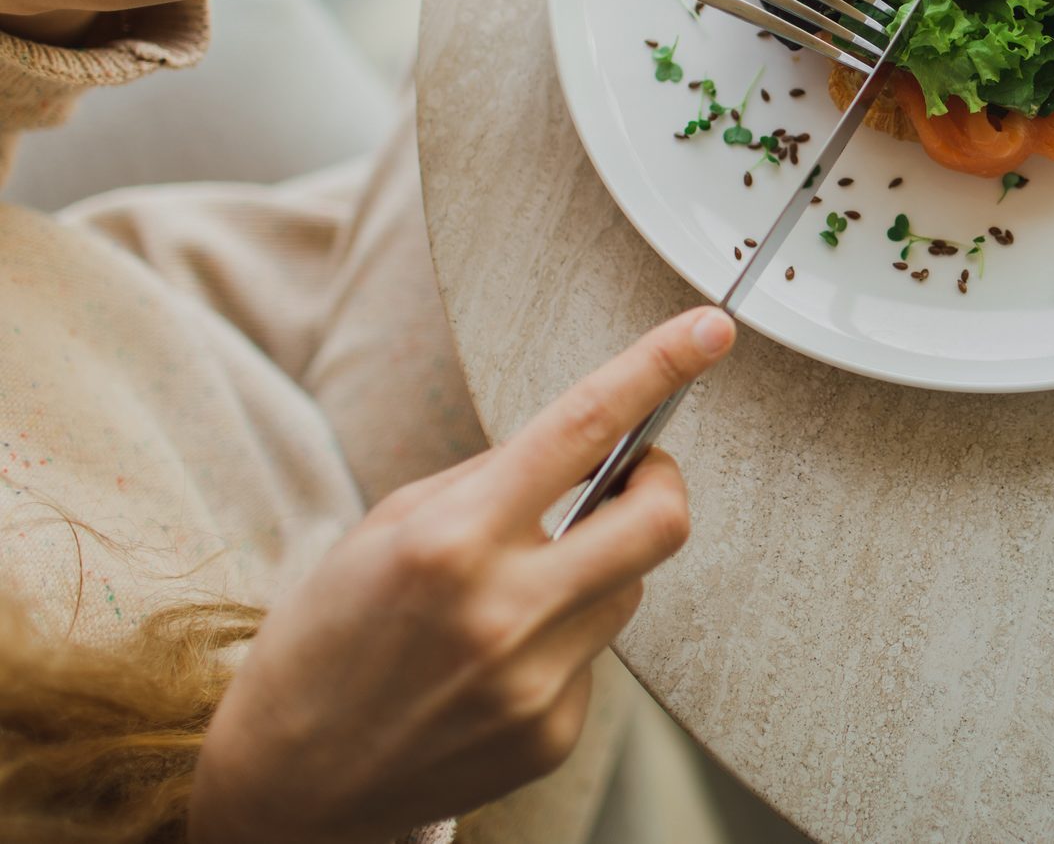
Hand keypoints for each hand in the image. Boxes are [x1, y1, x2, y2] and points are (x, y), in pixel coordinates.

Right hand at [188, 306, 735, 843]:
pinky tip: (501, 657)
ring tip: (519, 587)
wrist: (289, 777)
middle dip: (661, 480)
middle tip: (630, 474)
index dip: (658, 367)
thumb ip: (494, 479)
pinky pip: (598, 651)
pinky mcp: (553, 733)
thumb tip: (588, 451)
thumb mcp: (391, 523)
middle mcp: (505, 609)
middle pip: (660, 519)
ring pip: (630, 583)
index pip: (584, 426)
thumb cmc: (331, 632)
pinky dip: (567, 633)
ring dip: (599, 564)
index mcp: (452, 535)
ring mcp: (536, 680)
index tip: (711, 330)